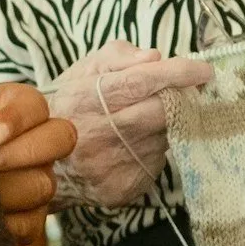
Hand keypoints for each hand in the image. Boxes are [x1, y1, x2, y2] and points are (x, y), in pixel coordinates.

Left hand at [0, 85, 76, 243]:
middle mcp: (24, 143)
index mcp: (2, 109)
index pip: (35, 105)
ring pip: (45, 185)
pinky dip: (4, 222)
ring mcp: (27, 182)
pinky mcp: (23, 220)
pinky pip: (33, 224)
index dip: (21, 119)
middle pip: (60, 139)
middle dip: (23, 154)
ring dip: (6, 190)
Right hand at [46, 42, 212, 207]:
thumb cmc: (66, 108)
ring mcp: (112, 165)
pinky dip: (153, 149)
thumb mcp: (81, 72)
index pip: (142, 82)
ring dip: (164, 125)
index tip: (203, 70)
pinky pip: (155, 162)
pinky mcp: (123, 188)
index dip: (178, 74)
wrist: (41, 162)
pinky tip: (135, 145)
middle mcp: (100, 134)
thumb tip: (155, 58)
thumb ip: (118, 57)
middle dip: (181, 98)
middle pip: (162, 111)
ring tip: (143, 120)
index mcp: (87, 99)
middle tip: (186, 92)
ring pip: (163, 137)